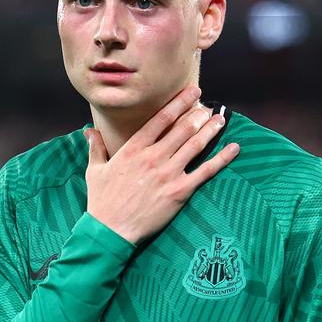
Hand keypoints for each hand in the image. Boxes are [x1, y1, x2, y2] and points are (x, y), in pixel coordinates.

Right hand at [84, 86, 239, 243]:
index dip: (178, 103)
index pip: (161, 119)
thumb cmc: (102, 200)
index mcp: (134, 148)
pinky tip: (233, 148)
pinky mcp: (179, 192)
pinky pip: (205, 172)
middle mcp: (153, 156)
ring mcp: (168, 174)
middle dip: (198, 114)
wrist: (110, 229)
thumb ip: (96, 147)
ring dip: (210, 130)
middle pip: (182, 128)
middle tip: (208, 106)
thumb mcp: (95, 169)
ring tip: (221, 120)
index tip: (191, 92)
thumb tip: (89, 131)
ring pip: (195, 145)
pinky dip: (221, 159)